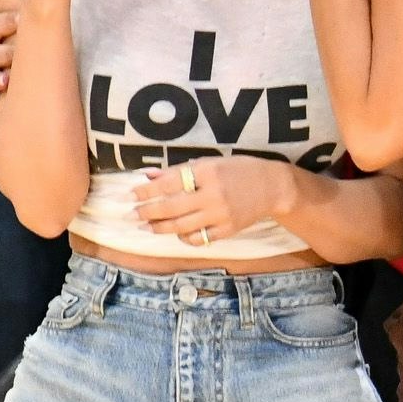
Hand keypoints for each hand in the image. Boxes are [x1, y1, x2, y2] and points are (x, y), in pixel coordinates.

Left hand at [130, 157, 295, 246]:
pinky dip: (184, 237)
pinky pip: (200, 239)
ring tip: (146, 226)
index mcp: (207, 172)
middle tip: (131, 215)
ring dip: (160, 228)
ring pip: (182, 227)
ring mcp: (221, 215)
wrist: (272, 187)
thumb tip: (147, 175)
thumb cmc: (238, 170)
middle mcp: (213, 194)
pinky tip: (176, 233)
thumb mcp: (209, 162)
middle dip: (147, 212)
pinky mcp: (228, 230)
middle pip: (171, 208)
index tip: (130, 195)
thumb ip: (178, 170)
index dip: (146, 191)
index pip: (169, 183)